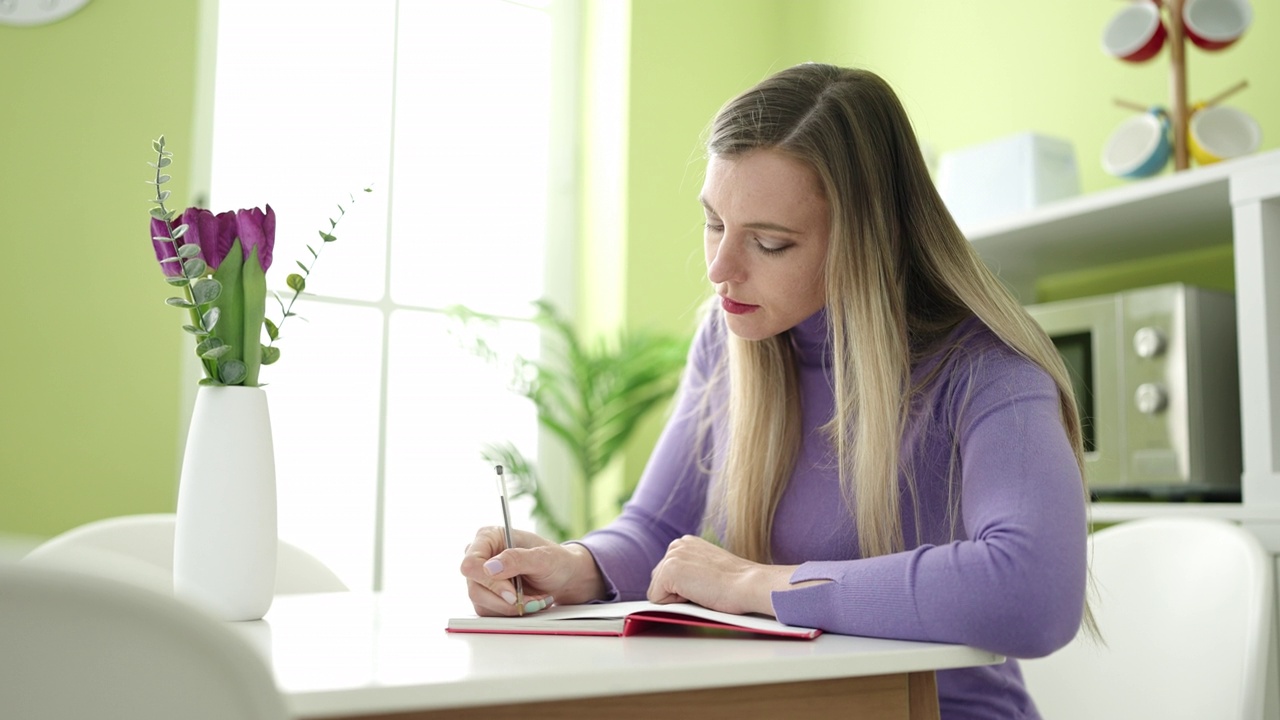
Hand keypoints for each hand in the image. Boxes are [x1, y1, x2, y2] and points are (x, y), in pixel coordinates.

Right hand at [459, 526, 605, 615]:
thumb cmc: (555, 560)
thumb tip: (490, 568)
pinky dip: (510, 612)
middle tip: (530, 599)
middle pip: (475, 588)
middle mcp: (481, 557)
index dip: (489, 581)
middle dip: (505, 599)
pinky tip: (527, 603)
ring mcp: (481, 578)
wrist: (564, 576)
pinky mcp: (486, 596)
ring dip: (511, 607)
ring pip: (481, 603)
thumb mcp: (543, 557)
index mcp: (488, 537)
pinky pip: (489, 612)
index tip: (512, 593)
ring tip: (535, 599)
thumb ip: (517, 559)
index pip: (471, 563)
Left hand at [647, 535, 797, 616]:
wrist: (749, 585)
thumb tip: (673, 587)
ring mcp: (672, 556)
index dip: (683, 588)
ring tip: (702, 592)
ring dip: (676, 599)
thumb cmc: (736, 583)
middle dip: (676, 593)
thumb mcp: (709, 569)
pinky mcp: (669, 571)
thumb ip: (691, 571)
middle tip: (705, 590)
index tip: (705, 586)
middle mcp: (676, 545)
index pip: (666, 574)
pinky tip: (697, 595)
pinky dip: (674, 605)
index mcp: (686, 543)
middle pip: (658, 581)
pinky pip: (656, 599)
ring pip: (657, 591)